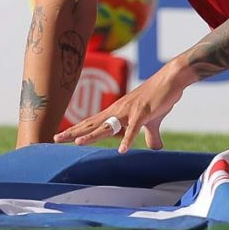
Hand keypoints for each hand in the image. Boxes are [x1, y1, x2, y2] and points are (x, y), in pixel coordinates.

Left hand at [53, 57, 195, 152]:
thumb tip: (155, 148)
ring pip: (108, 125)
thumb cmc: (160, 97)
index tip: (60, 136)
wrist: (172, 79)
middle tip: (55, 139)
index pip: (92, 122)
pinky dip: (127, 139)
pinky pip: (134, 128)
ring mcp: (130, 111)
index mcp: (117, 111)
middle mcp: (119, 110)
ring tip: (78, 143)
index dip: (76, 129)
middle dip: (75, 132)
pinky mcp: (144, 113)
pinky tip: (121, 150)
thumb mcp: (153, 120)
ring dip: (93, 135)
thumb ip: (151, 135)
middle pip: (93, 123)